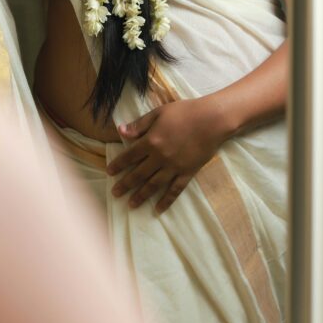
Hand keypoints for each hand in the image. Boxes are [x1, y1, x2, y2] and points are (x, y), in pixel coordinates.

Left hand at [108, 97, 228, 213]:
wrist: (212, 120)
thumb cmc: (185, 112)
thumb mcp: (158, 113)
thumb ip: (139, 124)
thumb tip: (120, 131)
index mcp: (151, 141)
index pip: (129, 156)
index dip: (118, 165)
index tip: (109, 173)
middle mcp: (159, 157)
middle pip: (138, 174)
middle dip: (125, 184)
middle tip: (115, 194)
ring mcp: (174, 167)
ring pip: (154, 185)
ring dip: (141, 196)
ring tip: (131, 205)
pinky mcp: (187, 173)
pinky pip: (175, 190)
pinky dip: (166, 201)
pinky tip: (158, 209)